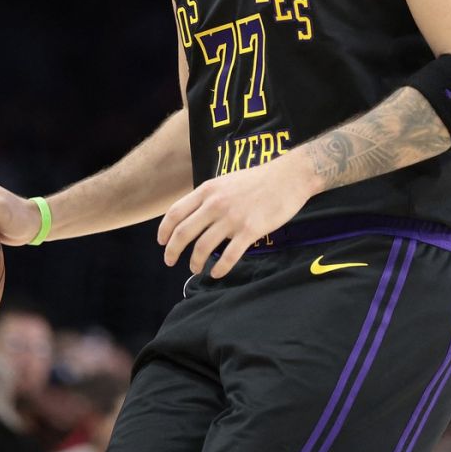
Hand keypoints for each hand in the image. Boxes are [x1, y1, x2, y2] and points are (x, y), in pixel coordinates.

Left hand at [157, 157, 313, 278]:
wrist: (288, 177)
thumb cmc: (257, 179)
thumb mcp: (225, 181)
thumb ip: (208, 197)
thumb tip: (193, 215)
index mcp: (207, 190)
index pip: (175, 213)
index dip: (164, 231)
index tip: (162, 242)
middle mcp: (215, 204)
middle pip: (184, 233)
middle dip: (173, 251)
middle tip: (170, 261)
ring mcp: (232, 218)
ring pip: (203, 247)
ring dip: (195, 262)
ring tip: (194, 269)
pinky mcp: (250, 231)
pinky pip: (229, 256)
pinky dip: (219, 268)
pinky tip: (216, 273)